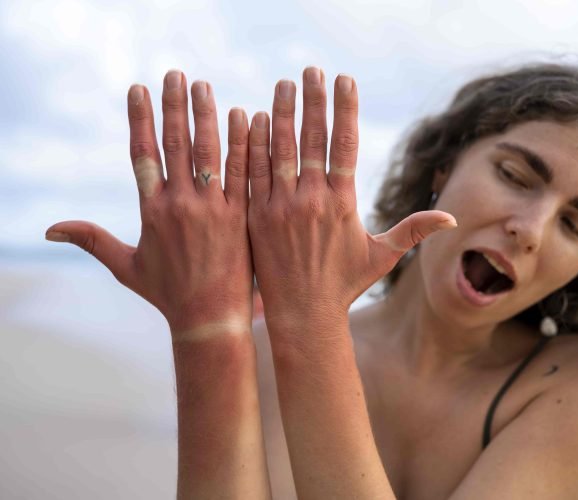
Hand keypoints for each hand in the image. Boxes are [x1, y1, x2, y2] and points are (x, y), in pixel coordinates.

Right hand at [46, 70, 253, 336]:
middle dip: (173, 106)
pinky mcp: (242, 216)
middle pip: (175, 144)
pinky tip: (245, 116)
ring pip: (210, 152)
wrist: (210, 319)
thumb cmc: (168, 295)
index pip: (142, 153)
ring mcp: (214, 209)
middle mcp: (181, 204)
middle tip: (175, 74)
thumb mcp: (126, 266)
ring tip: (204, 86)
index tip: (139, 89)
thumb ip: (92, 240)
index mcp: (152, 211)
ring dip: (206, 115)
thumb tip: (50, 229)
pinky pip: (244, 173)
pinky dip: (243, 144)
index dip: (140, 119)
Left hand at [247, 67, 455, 331]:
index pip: (344, 145)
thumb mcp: (382, 255)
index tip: (345, 80)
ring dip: (283, 113)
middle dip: (314, 101)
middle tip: (312, 70)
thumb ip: (413, 230)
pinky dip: (254, 144)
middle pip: (312, 139)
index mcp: (342, 203)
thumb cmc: (344, 284)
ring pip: (280, 150)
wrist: (303, 314)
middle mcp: (311, 200)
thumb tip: (452, 218)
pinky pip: (254, 173)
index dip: (345, 109)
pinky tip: (254, 117)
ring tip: (284, 84)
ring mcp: (280, 207)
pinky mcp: (257, 216)